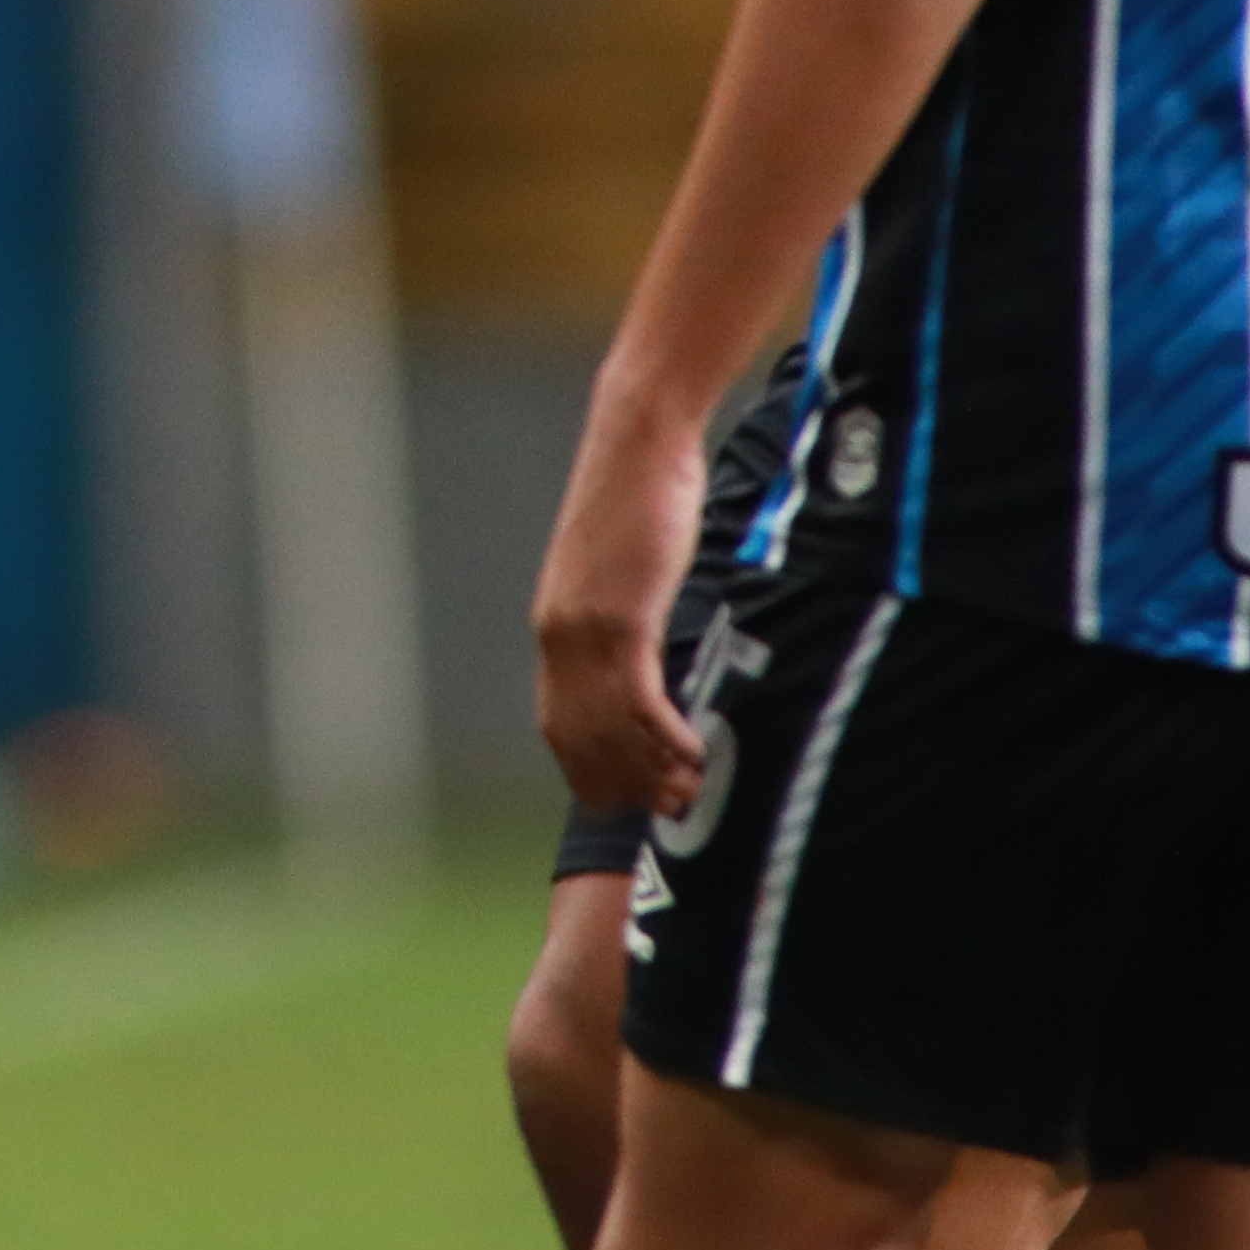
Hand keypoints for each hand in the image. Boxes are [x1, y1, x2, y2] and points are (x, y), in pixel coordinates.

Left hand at [530, 394, 706, 820]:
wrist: (637, 436)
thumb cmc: (637, 491)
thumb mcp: (619, 564)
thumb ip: (620, 607)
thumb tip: (642, 640)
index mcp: (554, 622)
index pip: (557, 720)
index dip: (584, 767)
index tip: (614, 799)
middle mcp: (560, 633)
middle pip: (583, 736)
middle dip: (622, 783)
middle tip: (663, 813)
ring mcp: (586, 627)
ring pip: (613, 727)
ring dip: (652, 770)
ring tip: (687, 797)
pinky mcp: (623, 616)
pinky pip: (641, 699)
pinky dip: (666, 737)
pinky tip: (695, 754)